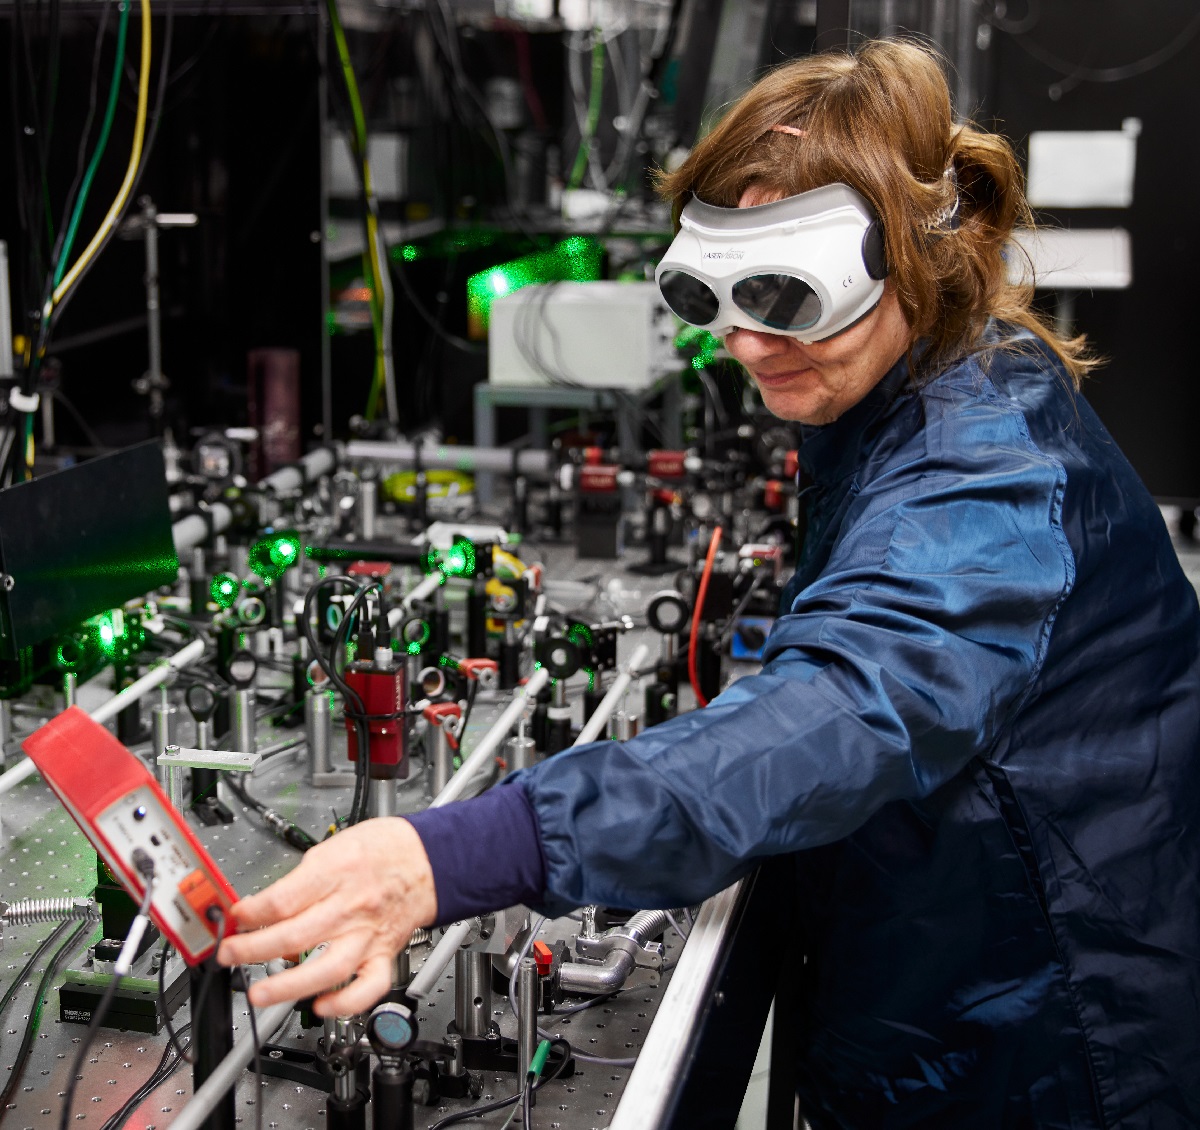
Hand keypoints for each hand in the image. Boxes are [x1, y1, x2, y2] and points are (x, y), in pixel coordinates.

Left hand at [216, 817, 436, 1015]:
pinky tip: (321, 1006)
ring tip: (259, 994)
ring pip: (326, 969)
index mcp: (337, 871)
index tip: (235, 917)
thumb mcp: (336, 844)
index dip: (250, 912)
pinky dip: (345, 1002)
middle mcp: (351, 906)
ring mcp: (367, 934)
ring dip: (287, 986)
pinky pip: (367, 987)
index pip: (282, 899)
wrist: (431, 858)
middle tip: (229, 955)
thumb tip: (267, 902)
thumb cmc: (385, 847)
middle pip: (294, 935)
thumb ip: (302, 876)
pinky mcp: (383, 954)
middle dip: (252, 950)